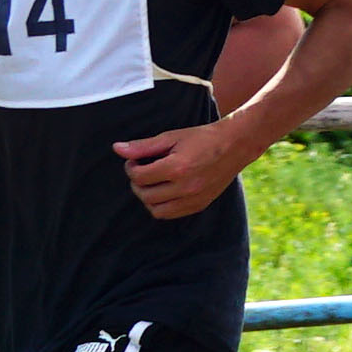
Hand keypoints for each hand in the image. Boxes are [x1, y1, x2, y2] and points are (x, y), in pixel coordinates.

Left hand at [119, 117, 251, 219]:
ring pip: (156, 210)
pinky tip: (164, 191)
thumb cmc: (201, 138)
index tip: (135, 161)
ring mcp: (193, 199)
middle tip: (141, 171)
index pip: (139, 176)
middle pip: (145, 195)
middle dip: (137, 183)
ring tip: (151, 183)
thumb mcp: (171, 137)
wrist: (234, 146)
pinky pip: (171, 214)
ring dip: (148, 197)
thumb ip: (143, 146)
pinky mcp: (199, 205)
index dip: (131, 168)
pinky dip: (162, 206)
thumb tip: (117, 149)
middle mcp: (185, 187)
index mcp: (177, 167)